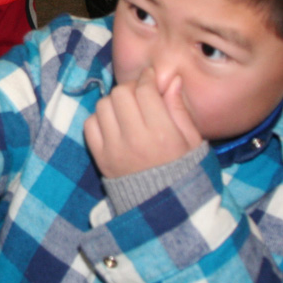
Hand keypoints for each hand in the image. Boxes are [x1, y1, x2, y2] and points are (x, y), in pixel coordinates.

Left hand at [83, 70, 202, 177]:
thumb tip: (173, 80)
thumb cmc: (183, 170)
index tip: (150, 77)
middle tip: (138, 94)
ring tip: (127, 110)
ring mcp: (114, 149)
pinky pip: (90, 125)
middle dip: (130, 88)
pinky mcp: (100, 158)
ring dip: (114, 102)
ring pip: (103, 106)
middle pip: (120, 94)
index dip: (147, 78)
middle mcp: (135, 139)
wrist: (164, 206)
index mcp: (162, 134)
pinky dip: (99, 119)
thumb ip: (180, 110)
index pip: (145, 91)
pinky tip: (114, 124)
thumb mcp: (192, 141)